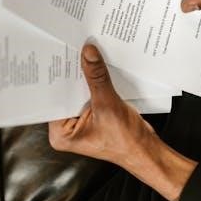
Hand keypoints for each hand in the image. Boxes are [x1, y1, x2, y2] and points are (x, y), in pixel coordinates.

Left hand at [49, 44, 196, 200]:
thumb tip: (88, 54)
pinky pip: (88, 93)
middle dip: (72, 75)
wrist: (146, 150)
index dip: (58, 77)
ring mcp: (79, 121)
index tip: (60, 55)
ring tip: (85, 56)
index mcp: (60, 134)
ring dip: (84, 76)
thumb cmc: (126, 142)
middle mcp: (66, 128)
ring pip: (78, 91)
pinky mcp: (91, 114)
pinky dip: (94, 82)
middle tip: (72, 50)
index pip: (53, 98)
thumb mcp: (108, 105)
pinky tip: (97, 68)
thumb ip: (97, 77)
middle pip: (65, 93)